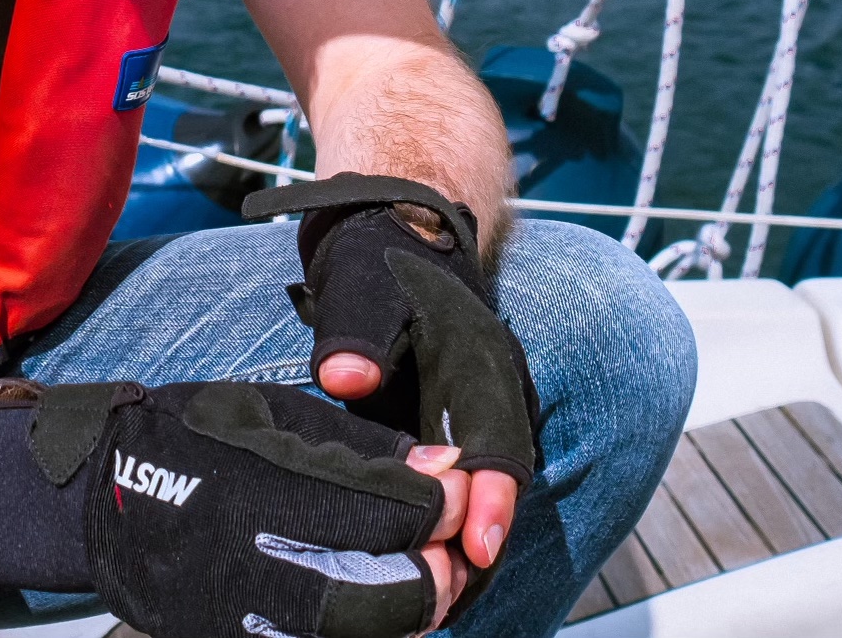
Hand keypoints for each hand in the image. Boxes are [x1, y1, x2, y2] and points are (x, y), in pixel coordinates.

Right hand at [0, 379, 464, 637]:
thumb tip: (447, 469)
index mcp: (266, 486)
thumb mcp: (271, 415)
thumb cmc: (189, 435)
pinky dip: (364, 624)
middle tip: (451, 543)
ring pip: (366, 630)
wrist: (97, 492)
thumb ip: (361, 449)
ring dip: (410, 606)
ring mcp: (247, 614)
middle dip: (438, 570)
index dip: (443, 503)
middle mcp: (259, 559)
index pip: (392, 512)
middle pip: (392, 591)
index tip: (462, 487)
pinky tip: (373, 597)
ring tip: (422, 572)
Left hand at [243, 174, 538, 601]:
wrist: (394, 241)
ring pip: (478, 494)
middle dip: (476, 543)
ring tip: (427, 602)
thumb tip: (343, 378)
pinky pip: (454, 487)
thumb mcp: (363, 286)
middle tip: (445, 601)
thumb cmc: (378, 265)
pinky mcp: (449, 434)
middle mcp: (492, 398)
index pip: (498, 443)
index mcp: (482, 363)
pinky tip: (407, 567)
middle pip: (497, 486)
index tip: (473, 548)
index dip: (490, 499)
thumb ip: (354, 333)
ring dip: (457, 544)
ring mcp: (474, 419)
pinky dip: (438, 527)